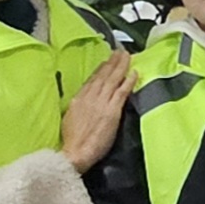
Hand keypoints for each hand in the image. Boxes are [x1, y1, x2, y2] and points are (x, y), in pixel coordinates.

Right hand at [59, 52, 136, 171]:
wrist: (76, 151)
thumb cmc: (72, 140)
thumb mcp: (70, 117)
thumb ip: (79, 106)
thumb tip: (83, 101)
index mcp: (78, 99)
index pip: (92, 80)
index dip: (101, 69)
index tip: (107, 61)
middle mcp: (90, 97)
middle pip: (103, 76)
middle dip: (112, 63)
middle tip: (120, 52)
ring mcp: (102, 103)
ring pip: (112, 80)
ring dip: (121, 66)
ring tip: (127, 56)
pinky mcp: (112, 111)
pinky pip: (121, 92)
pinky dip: (128, 81)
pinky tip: (134, 73)